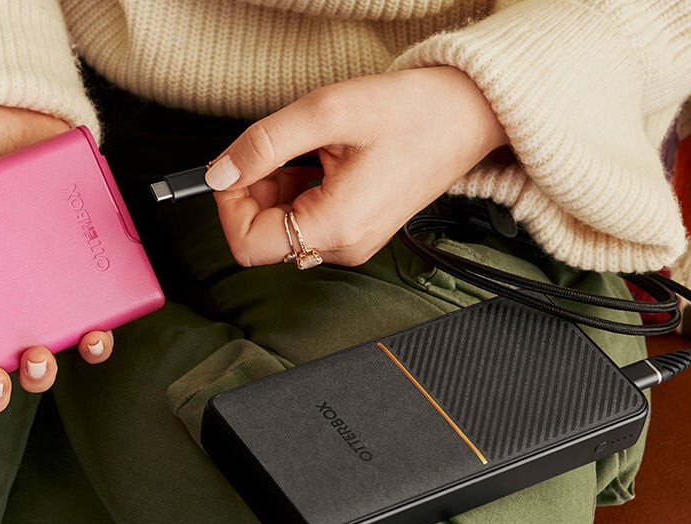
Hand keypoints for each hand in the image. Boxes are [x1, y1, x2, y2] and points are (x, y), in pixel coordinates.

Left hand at [205, 66, 507, 266]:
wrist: (470, 113)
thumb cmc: (413, 111)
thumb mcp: (326, 112)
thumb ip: (263, 145)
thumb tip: (220, 172)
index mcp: (337, 227)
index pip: (247, 245)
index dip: (228, 204)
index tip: (234, 167)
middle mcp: (345, 246)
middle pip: (263, 236)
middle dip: (254, 190)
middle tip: (275, 146)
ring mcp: (353, 240)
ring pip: (282, 225)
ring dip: (277, 185)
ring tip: (311, 147)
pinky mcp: (358, 228)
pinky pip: (307, 217)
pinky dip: (298, 186)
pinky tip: (322, 157)